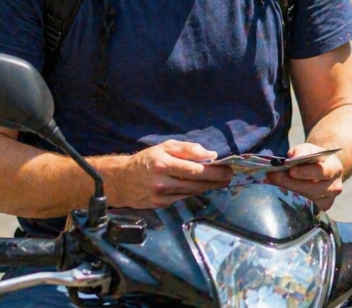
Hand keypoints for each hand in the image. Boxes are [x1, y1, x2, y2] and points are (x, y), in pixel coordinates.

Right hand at [101, 140, 232, 208]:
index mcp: (163, 164)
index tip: (228, 168)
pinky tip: (203, 187)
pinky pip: (183, 198)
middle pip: (196, 183)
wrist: (121, 180)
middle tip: (229, 177)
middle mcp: (162, 182)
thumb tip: (210, 154)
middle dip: (216, 180)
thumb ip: (188, 149)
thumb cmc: (147, 160)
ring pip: (191, 192)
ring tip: (221, 182)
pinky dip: (194, 193)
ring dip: (208, 187)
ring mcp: (161, 196)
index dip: (214, 171)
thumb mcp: (165, 147)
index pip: (195, 169)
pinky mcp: (160, 205)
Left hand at [266, 143, 343, 210]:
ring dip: (289, 192)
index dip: (306, 172)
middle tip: (274, 176)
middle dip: (292, 183)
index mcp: (335, 168)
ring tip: (274, 183)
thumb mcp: (309, 149)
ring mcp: (329, 199)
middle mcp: (335, 185)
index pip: (323, 171)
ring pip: (308, 199)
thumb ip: (301, 151)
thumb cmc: (313, 159)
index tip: (291, 170)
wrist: (321, 170)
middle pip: (314, 188)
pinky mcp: (321, 208)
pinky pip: (305, 207)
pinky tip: (281, 193)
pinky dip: (292, 200)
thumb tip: (292, 158)